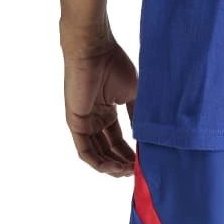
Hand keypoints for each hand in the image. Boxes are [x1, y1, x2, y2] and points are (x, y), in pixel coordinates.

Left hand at [62, 35, 137, 176]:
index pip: (117, 139)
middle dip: (122, 162)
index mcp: (106, 111)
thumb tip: (146, 136)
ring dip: (113, 166)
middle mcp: (94, 120)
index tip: (143, 161)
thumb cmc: (113, 65)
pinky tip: (115, 167)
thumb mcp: (132, 94)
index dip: (129, 152)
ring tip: (129, 171)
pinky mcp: (76, 124)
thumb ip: (137, 115)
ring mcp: (84, 123)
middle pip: (108, 150)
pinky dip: (100, 162)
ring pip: (97, 154)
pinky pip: (86, 151)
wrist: (95, 51)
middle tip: (138, 170)